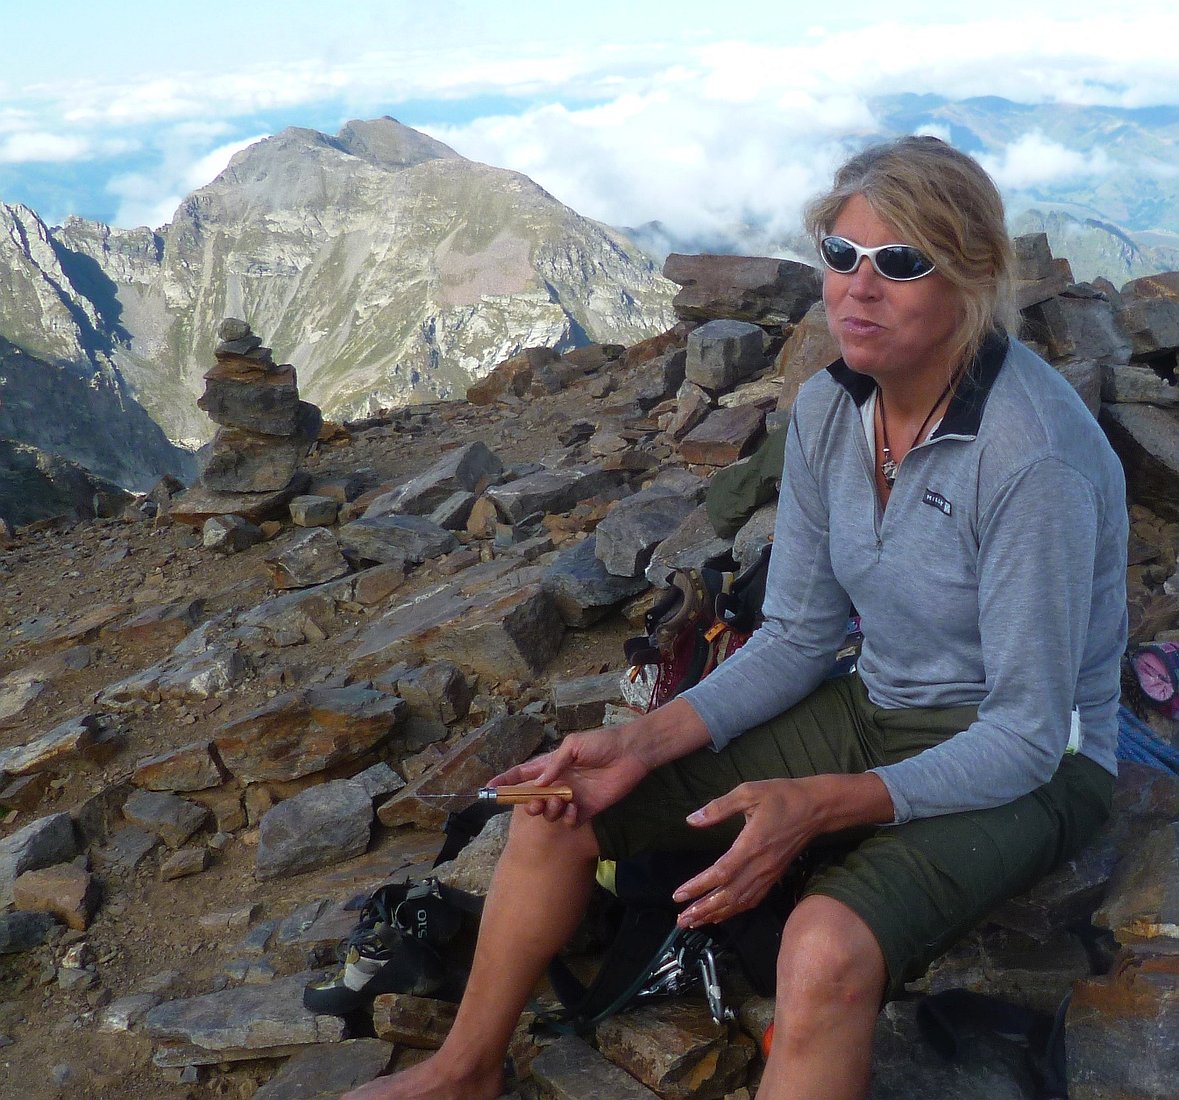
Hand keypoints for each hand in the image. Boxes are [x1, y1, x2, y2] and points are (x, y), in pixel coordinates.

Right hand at [489, 723, 651, 826]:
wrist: (631, 754)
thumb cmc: (601, 743)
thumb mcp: (574, 745)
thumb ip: (554, 764)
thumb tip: (538, 783)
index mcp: (552, 765)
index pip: (523, 774)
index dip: (506, 782)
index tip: (489, 790)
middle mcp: (559, 782)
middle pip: (533, 798)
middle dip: (526, 803)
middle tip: (533, 804)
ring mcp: (572, 797)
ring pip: (549, 812)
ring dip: (548, 811)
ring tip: (557, 804)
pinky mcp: (587, 809)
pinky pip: (570, 821)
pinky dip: (568, 820)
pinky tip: (573, 811)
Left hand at [671, 772, 893, 926]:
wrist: (816, 807)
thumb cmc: (781, 796)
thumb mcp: (748, 792)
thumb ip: (719, 807)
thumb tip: (692, 819)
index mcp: (752, 845)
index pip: (721, 873)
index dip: (698, 887)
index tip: (678, 895)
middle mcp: (760, 865)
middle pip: (729, 895)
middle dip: (703, 909)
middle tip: (681, 920)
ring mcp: (769, 873)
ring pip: (740, 902)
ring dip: (716, 914)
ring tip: (694, 923)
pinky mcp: (774, 875)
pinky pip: (753, 899)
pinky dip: (735, 910)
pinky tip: (722, 914)